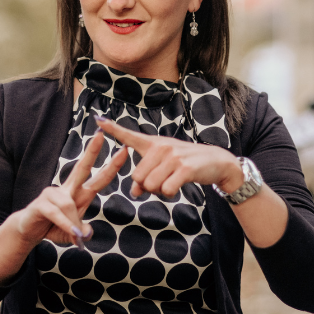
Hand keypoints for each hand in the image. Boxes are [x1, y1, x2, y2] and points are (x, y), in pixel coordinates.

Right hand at [13, 131, 128, 247]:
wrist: (28, 231)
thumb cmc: (52, 227)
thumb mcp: (72, 233)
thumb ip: (82, 232)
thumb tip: (87, 232)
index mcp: (79, 194)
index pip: (99, 179)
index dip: (111, 166)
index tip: (124, 152)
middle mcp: (67, 189)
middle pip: (81, 168)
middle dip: (92, 151)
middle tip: (101, 135)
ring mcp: (52, 194)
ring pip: (68, 204)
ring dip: (74, 222)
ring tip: (76, 234)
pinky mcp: (41, 203)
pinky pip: (57, 213)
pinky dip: (65, 224)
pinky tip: (72, 231)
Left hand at [95, 116, 243, 197]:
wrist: (215, 161)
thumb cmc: (185, 164)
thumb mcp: (163, 167)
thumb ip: (145, 178)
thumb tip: (134, 192)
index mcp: (153, 144)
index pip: (129, 136)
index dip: (113, 129)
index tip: (98, 120)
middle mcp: (161, 147)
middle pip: (138, 177)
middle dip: (147, 186)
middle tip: (162, 181)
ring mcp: (173, 157)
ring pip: (151, 186)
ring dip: (159, 191)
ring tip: (171, 182)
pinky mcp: (184, 168)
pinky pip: (166, 190)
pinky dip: (170, 194)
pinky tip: (178, 186)